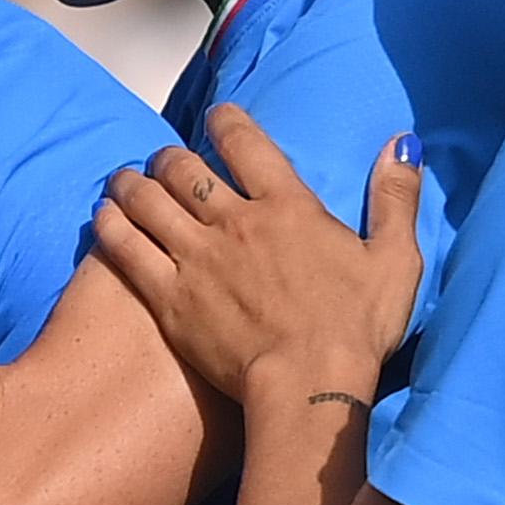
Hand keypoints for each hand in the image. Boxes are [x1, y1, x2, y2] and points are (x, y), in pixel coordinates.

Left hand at [91, 104, 421, 401]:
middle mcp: (234, 221)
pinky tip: (101, 217)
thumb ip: (396, 197)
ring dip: (131, 183)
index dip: (224, 121)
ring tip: (123, 180)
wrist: (308, 386)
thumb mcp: (395, 259)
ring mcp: (197, 258)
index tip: (214, 117)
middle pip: (184, 168)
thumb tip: (403, 143)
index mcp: (287, 205)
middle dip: (169, 157)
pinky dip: (111, 226)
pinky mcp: (169, 298)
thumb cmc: (357, 329)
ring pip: (147, 201)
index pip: (244, 141)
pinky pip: (127, 249)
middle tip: (163, 161)